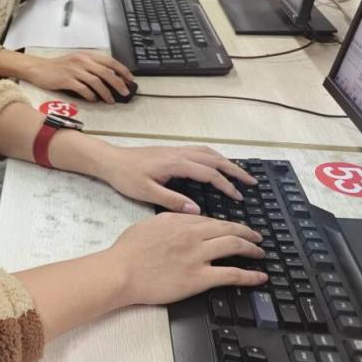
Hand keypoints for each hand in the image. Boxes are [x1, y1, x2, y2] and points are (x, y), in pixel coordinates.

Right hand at [23, 52, 134, 103]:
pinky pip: (83, 89)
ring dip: (106, 93)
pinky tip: (93, 100)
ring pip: (96, 82)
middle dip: (118, 84)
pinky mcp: (66, 80)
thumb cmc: (58, 67)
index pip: (110, 61)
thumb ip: (92, 67)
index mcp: (87, 55)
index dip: (122, 70)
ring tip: (111, 100)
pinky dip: (90, 96)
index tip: (130, 79)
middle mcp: (82, 61)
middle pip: (106, 72)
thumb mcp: (77, 61)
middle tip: (125, 92)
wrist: (38, 68)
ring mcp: (74, 70)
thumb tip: (109, 79)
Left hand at [97, 144, 256, 212]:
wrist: (109, 160)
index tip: (239, 197)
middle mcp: (179, 153)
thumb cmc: (126, 177)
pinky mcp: (171, 150)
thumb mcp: (146, 192)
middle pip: (213, 158)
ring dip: (225, 161)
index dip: (226, 185)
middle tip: (251, 182)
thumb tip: (197, 211)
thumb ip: (171, 200)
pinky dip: (213, 157)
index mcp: (176, 163)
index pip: (209, 173)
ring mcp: (175, 150)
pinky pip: (199, 151)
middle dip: (234, 169)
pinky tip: (215, 165)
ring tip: (239, 173)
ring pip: (207, 152)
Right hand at [105, 212, 267, 306]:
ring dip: (252, 248)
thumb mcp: (149, 224)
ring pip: (234, 246)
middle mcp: (193, 235)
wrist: (121, 271)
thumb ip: (170, 219)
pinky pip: (232, 274)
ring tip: (260, 252)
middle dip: (247, 232)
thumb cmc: (128, 250)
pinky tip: (260, 277)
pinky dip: (250, 276)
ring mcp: (198, 256)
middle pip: (229, 229)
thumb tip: (184, 216)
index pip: (211, 220)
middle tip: (256, 237)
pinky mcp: (200, 278)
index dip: (227, 224)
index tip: (234, 228)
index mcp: (180, 221)